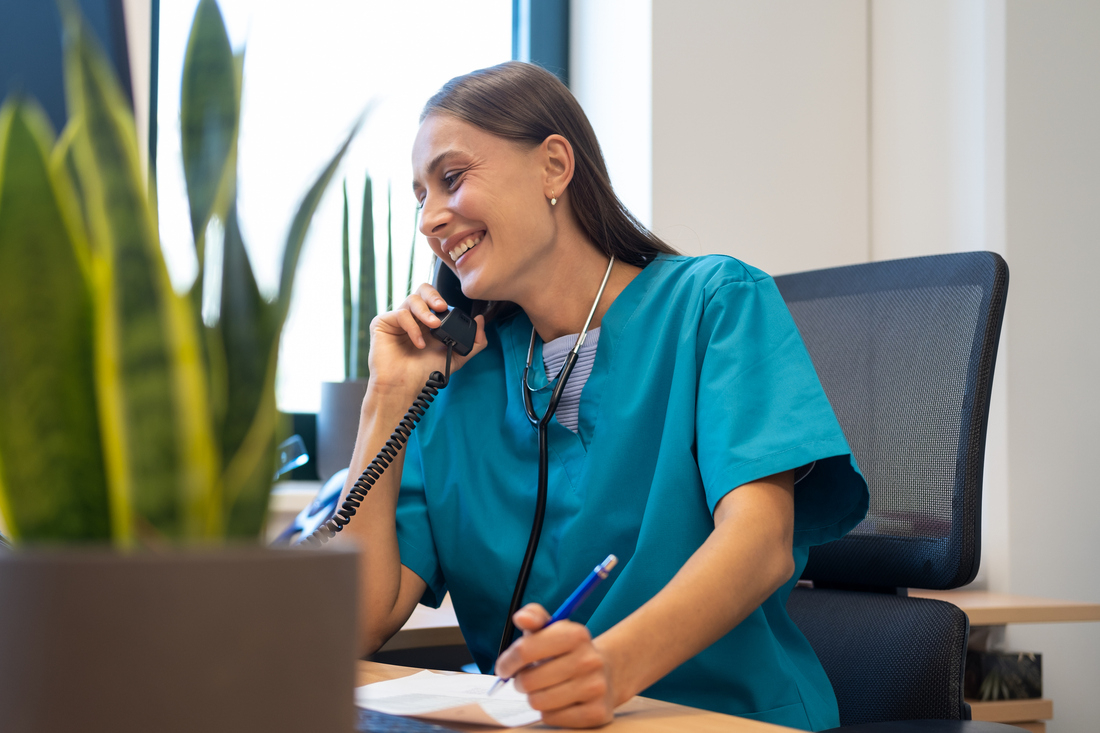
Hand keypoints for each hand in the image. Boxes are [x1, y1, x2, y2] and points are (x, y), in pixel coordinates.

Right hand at [367, 283, 486, 395]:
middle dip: (433, 295)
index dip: (442, 300)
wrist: (404, 386)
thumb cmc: (425, 373)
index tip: (450, 310)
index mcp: (427, 321)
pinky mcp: (382, 323)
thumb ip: (474, 341)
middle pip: (422, 290)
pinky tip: (419, 343)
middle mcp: (412, 318)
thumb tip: (481, 319)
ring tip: (434, 326)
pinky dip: (413, 327)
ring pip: (412, 299)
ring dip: (425, 312)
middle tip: (442, 307)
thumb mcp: (456, 357)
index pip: (435, 299)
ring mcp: (397, 320)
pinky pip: (400, 314)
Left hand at [495, 604, 619, 727]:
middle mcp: (589, 660)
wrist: (605, 674)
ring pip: (538, 702)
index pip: (525, 650)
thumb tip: (521, 618)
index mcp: (576, 635)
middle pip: (528, 680)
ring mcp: (595, 688)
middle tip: (526, 679)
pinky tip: (558, 702)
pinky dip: (548, 713)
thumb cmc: (566, 651)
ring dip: (534, 697)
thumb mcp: (551, 629)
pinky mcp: (597, 713)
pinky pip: (551, 718)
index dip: (508, 661)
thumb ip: (534, 616)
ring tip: (543, 689)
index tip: (505, 667)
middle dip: (521, 681)